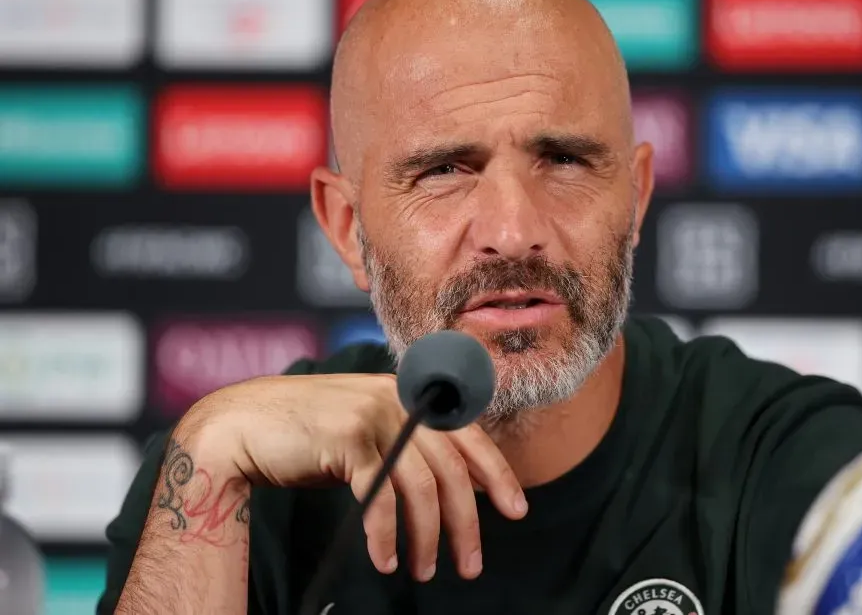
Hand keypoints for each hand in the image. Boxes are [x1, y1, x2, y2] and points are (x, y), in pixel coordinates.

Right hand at [179, 374, 527, 581]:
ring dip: (426, 537)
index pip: (468, 435)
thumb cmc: (306, 435)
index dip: (496, 473)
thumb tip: (449, 488)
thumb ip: (405, 446)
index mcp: (409, 395)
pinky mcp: (347, 438)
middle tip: (470, 566)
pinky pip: (380, 496)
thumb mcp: (367, 432)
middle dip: (465, 522)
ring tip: (422, 571)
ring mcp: (373, 415)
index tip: (516, 510)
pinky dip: (386, 533)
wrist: (241, 425)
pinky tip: (386, 559)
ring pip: (421, 485)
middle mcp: (397, 399)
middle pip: (451, 467)